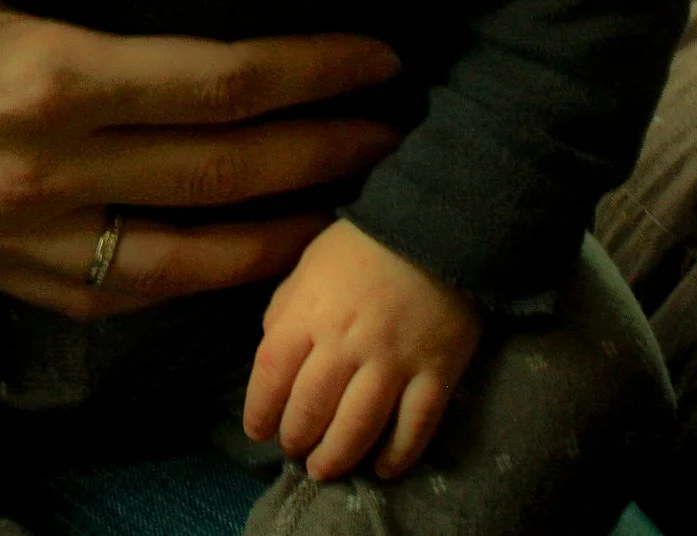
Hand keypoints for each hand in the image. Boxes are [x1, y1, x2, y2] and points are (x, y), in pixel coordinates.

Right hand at [0, 0, 401, 319]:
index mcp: (44, 77)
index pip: (218, 80)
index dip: (312, 71)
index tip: (379, 52)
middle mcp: (49, 171)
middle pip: (225, 171)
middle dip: (325, 150)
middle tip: (399, 127)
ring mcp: (24, 236)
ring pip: (185, 258)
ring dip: (278, 234)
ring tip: (345, 209)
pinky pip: (114, 299)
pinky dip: (188, 288)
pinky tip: (227, 265)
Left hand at [242, 218, 480, 481]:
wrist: (438, 226)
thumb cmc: (364, 243)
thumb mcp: (309, 263)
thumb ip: (287, 306)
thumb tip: (271, 346)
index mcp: (310, 312)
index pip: (272, 373)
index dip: (259, 410)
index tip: (258, 430)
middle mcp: (347, 343)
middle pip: (312, 408)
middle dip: (296, 438)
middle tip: (294, 450)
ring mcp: (395, 361)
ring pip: (359, 427)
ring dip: (336, 457)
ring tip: (324, 469)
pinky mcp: (437, 373)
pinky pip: (416, 426)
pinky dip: (398, 455)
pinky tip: (382, 468)